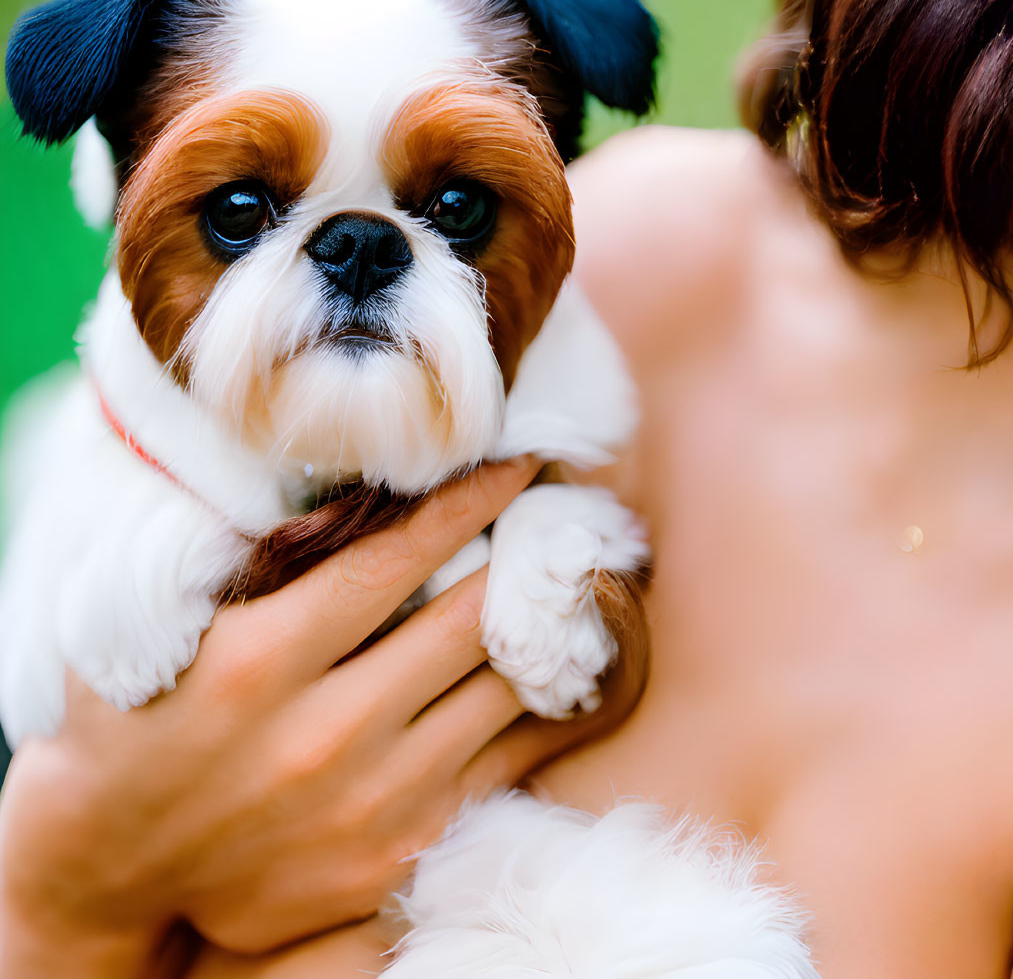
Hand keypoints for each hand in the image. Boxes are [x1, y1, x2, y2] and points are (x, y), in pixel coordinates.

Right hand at [0, 457, 638, 972]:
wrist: (111, 869)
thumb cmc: (138, 723)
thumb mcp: (169, 627)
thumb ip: (264, 561)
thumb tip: (371, 493)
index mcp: (259, 664)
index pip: (395, 560)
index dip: (469, 502)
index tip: (520, 463)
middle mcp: (324, 736)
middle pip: (468, 620)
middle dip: (526, 557)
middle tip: (567, 512)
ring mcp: (371, 801)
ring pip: (503, 690)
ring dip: (548, 629)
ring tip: (580, 580)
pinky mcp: (401, 848)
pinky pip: (507, 762)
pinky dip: (545, 707)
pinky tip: (571, 665)